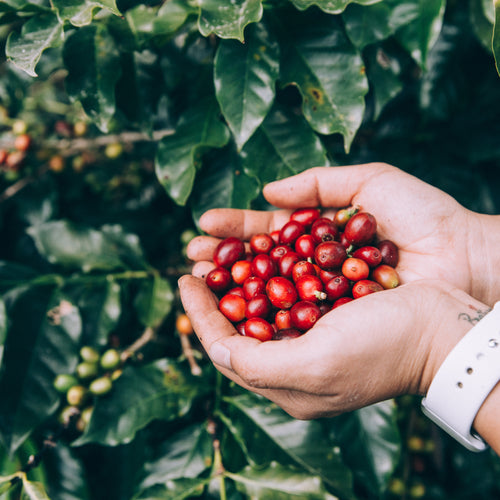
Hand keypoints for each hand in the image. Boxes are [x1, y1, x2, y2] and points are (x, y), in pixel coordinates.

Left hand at [178, 275, 485, 418]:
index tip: (184, 279)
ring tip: (217, 254)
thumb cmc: (384, 346)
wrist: (443, 329)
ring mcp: (313, 341)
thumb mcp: (317, 362)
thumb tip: (217, 353)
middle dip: (214, 294)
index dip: (200, 315)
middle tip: (196, 260)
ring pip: (259, 310)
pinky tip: (258, 255)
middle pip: (239, 330)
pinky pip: (287, 297)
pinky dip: (267, 275)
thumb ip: (259, 364)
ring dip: (236, 281)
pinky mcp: (330, 319)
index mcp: (288, 385)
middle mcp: (296, 365)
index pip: (226, 351)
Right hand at [188, 163, 494, 304]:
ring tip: (195, 276)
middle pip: (258, 268)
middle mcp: (315, 275)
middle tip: (191, 256)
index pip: (267, 235)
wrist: (465, 260)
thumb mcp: (371, 184)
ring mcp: (323, 305)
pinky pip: (286, 325)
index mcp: (319, 241)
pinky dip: (256, 317)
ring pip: (265, 298)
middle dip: (222, 261)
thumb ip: (317, 183)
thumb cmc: (424, 219)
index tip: (204, 225)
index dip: (235, 230)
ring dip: (228, 289)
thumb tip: (266, 192)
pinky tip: (227, 309)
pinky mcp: (332, 333)